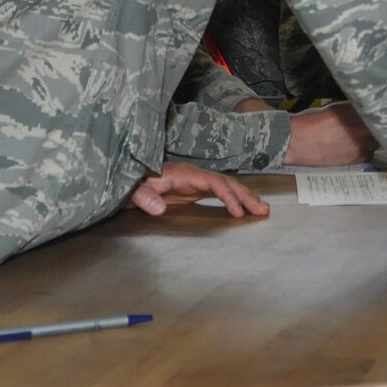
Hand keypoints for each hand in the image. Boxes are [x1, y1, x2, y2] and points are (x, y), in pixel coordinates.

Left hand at [130, 161, 269, 218]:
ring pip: (225, 186)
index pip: (214, 182)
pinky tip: (241, 208)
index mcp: (184, 174)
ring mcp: (194, 182)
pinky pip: (218, 192)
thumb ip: (144, 197)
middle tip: (263, 210)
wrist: (123, 180)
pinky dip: (232, 199)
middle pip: (226, 182)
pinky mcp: (192, 190)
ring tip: (261, 209)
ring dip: (244, 197)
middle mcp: (193, 176)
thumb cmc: (129, 183)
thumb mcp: (132, 190)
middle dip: (246, 195)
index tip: (238, 212)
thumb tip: (159, 208)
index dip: (228, 196)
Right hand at [286, 103, 377, 166]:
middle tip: (367, 126)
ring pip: (375, 143)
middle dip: (375, 127)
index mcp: (358, 115)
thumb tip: (365, 110)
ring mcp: (361, 147)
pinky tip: (356, 147)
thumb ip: (354, 110)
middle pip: (380, 129)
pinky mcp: (355, 160)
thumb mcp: (336, 109)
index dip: (379, 114)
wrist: (297, 141)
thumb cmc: (313, 122)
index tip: (377, 113)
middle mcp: (363, 131)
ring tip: (361, 137)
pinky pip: (368, 155)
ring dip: (371, 140)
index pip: (379, 113)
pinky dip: (365, 151)